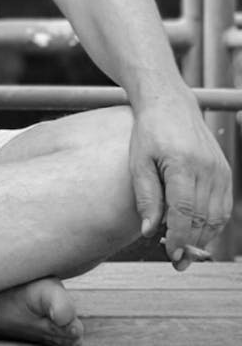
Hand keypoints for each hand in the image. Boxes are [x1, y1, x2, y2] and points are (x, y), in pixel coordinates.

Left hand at [129, 93, 232, 268]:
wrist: (170, 103)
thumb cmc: (149, 132)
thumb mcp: (138, 161)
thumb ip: (145, 196)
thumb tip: (148, 231)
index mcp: (182, 164)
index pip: (185, 211)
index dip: (179, 237)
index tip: (170, 255)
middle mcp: (207, 168)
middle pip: (203, 219)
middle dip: (190, 244)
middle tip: (175, 259)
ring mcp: (220, 170)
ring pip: (217, 217)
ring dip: (202, 237)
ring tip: (184, 249)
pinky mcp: (225, 171)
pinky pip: (224, 207)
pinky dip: (213, 224)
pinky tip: (197, 231)